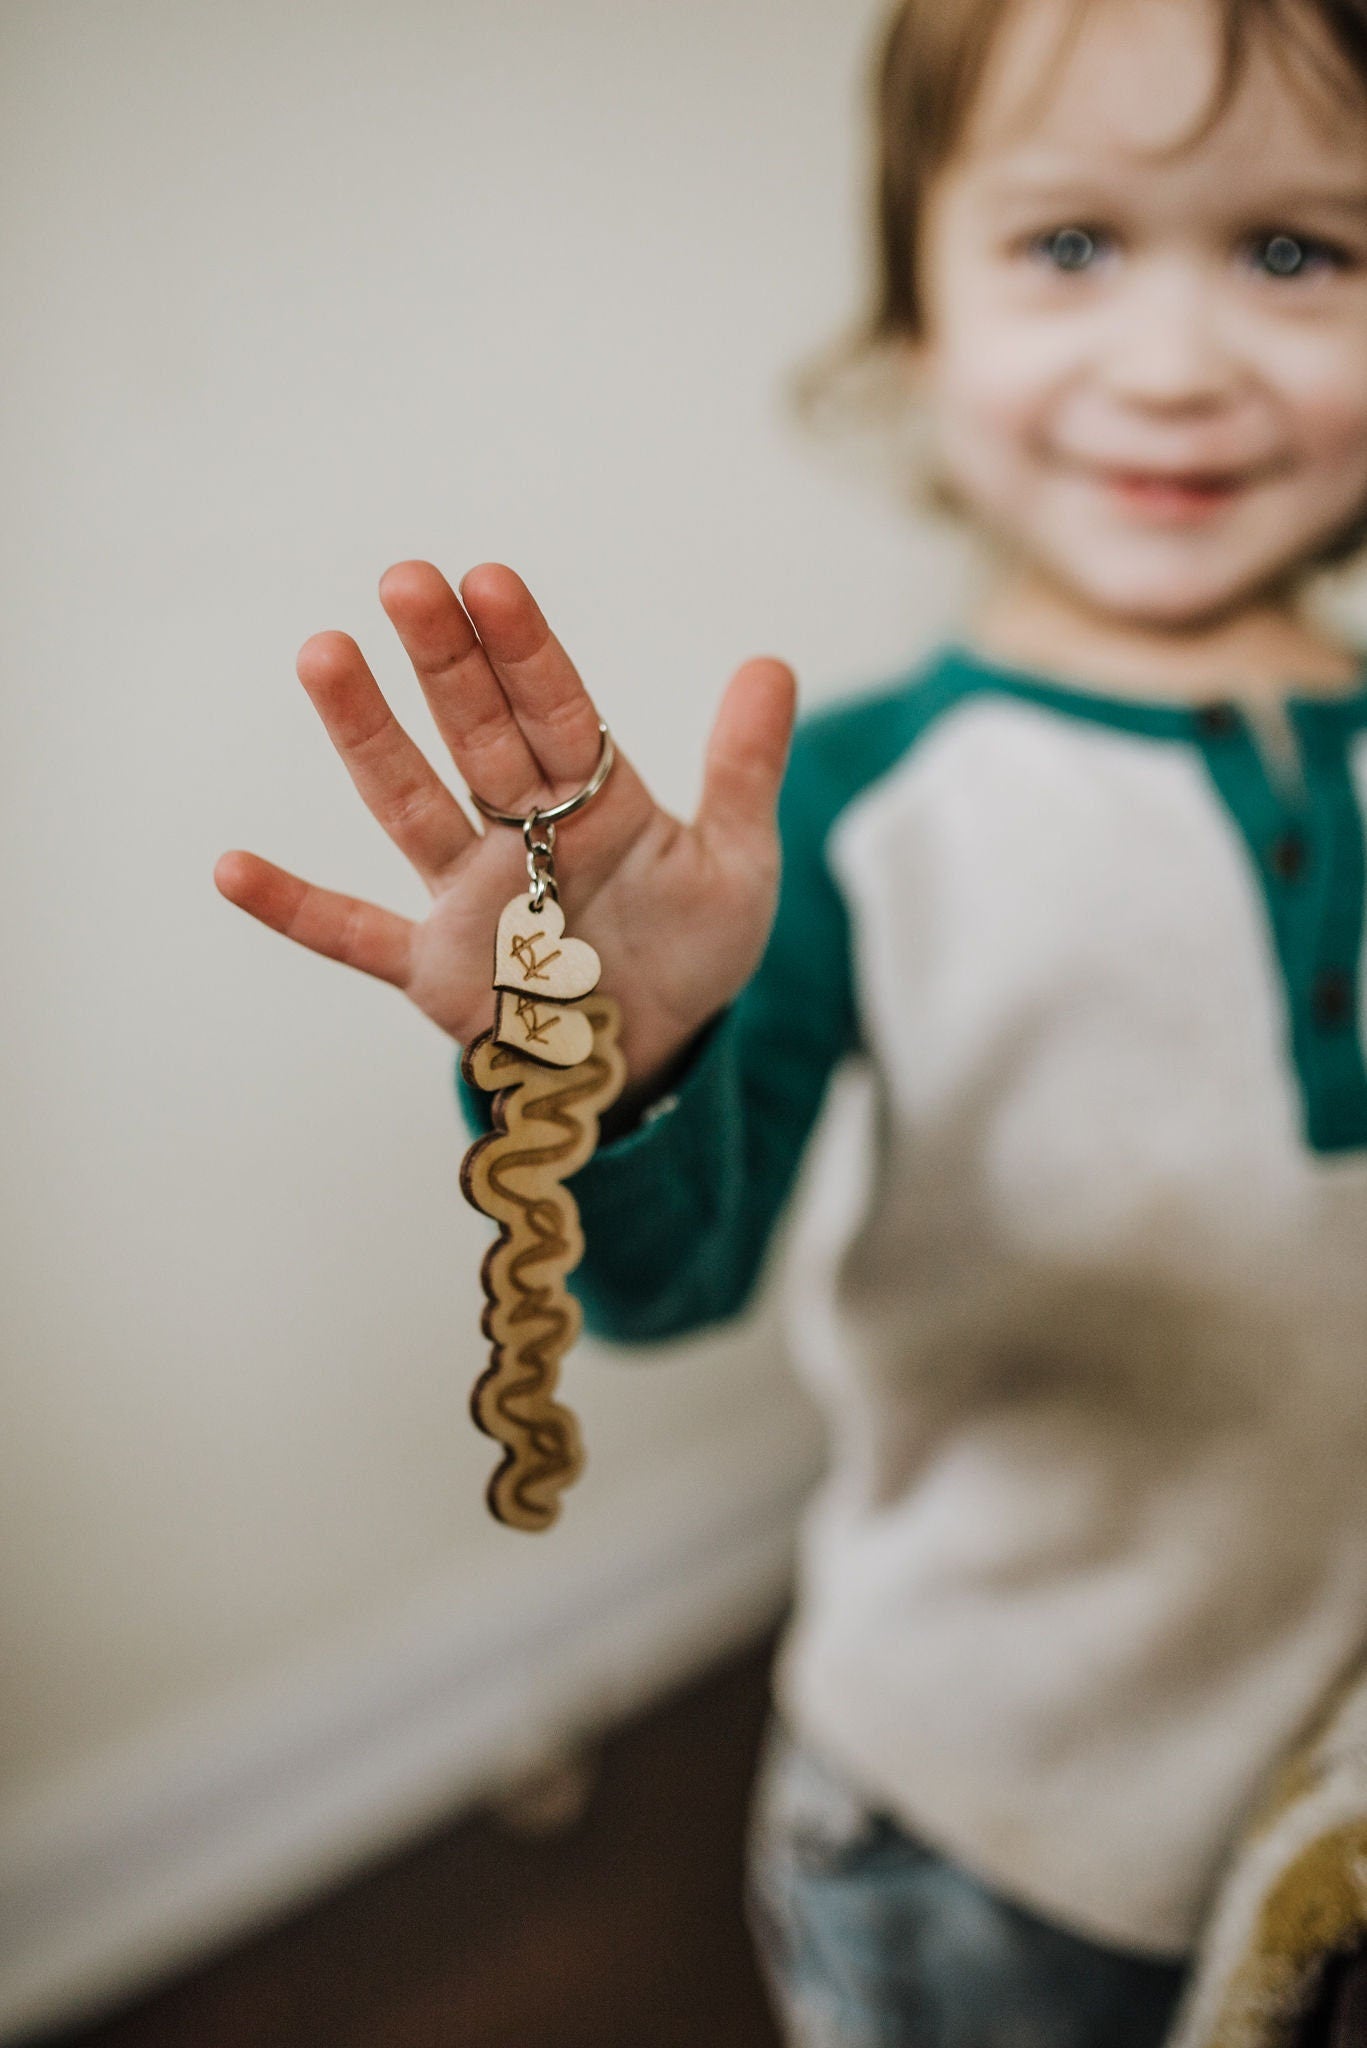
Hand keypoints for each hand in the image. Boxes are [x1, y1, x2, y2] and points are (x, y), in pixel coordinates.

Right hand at [214, 561, 796, 1093]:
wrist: (655, 1056)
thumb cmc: (691, 951)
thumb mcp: (737, 866)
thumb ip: (742, 771)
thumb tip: (772, 664)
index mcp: (593, 796)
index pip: (556, 708)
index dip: (526, 650)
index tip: (491, 581)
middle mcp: (518, 830)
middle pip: (474, 734)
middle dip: (444, 660)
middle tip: (406, 580)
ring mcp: (466, 896)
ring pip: (408, 804)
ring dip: (366, 737)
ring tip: (325, 654)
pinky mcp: (433, 969)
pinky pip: (353, 935)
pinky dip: (295, 909)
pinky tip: (231, 869)